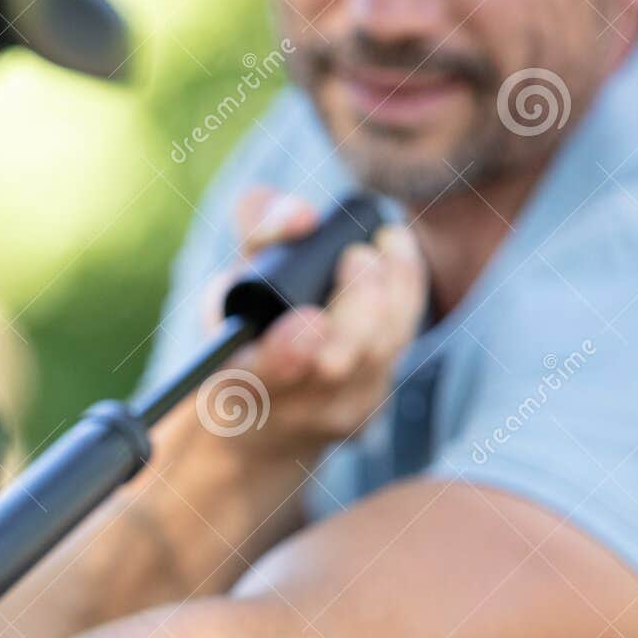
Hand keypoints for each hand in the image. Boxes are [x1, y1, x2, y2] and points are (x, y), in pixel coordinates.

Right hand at [197, 187, 427, 457]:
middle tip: (357, 254)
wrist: (263, 418)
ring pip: (377, 350)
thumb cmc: (245, 331)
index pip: (261, 378)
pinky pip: (399, 345)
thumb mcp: (232, 273)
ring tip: (386, 241)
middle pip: (334, 364)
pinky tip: (397, 254)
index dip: (287, 353)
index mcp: (235, 381)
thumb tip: (303, 219)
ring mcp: (333, 414)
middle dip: (356, 304)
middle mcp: (284, 409)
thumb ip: (256, 227)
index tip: (311, 318)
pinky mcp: (371, 404)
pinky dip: (405, 293)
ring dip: (390, 288)